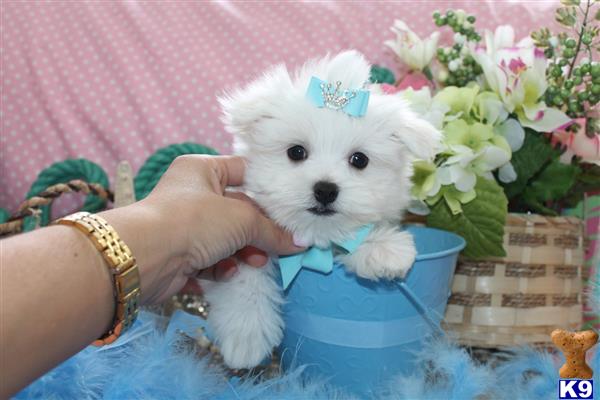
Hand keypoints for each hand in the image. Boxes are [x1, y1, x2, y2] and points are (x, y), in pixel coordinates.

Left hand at [101, 155, 302, 303]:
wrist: (146, 258)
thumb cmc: (194, 220)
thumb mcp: (242, 218)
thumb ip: (273, 230)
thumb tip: (299, 243)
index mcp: (201, 170)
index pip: (243, 171)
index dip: (267, 189)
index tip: (289, 206)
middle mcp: (191, 195)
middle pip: (236, 211)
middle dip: (257, 231)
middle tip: (277, 243)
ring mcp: (183, 227)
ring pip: (225, 239)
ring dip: (242, 253)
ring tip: (256, 261)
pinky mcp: (178, 257)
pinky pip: (209, 261)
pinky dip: (220, 269)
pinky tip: (227, 273)